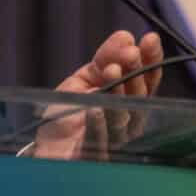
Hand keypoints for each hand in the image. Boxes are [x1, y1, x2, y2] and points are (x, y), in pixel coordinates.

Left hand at [33, 30, 163, 158]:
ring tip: (111, 70)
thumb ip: (105, 59)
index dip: (151, 60)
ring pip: (122, 117)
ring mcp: (113, 142)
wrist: (45, 150)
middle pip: (139, 98)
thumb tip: (125, 37)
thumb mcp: (82, 80)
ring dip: (118, 92)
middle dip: (136, 72)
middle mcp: (126, 122)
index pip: (146, 80)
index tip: (150, 39)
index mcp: (127, 102)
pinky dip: (98, 124)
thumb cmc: (65, 116)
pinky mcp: (94, 158)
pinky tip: (95, 108)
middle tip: (130, 53)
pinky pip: (98, 141)